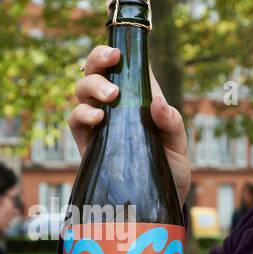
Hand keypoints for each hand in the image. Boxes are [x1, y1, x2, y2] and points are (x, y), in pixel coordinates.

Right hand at [70, 45, 190, 205]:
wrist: (157, 204)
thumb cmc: (169, 170)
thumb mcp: (178, 146)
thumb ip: (172, 123)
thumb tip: (158, 104)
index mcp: (137, 97)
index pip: (124, 64)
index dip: (118, 50)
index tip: (121, 49)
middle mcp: (114, 105)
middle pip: (95, 70)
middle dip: (98, 58)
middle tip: (112, 60)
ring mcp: (98, 122)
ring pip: (82, 90)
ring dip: (92, 85)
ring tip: (110, 96)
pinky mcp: (86, 142)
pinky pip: (74, 119)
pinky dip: (82, 113)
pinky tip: (98, 118)